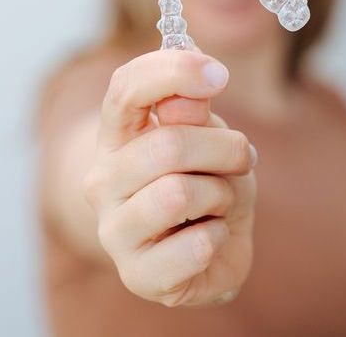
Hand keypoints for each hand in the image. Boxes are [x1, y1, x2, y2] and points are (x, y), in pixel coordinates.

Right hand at [82, 47, 257, 307]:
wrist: (210, 242)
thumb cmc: (207, 177)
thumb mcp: (210, 135)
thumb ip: (195, 112)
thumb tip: (191, 92)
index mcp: (117, 134)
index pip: (126, 87)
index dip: (174, 71)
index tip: (220, 74)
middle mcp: (102, 178)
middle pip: (168, 145)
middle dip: (226, 149)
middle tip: (243, 158)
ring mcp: (113, 229)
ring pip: (178, 194)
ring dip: (221, 194)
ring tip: (219, 201)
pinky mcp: (136, 275)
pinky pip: (196, 245)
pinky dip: (220, 237)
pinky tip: (210, 237)